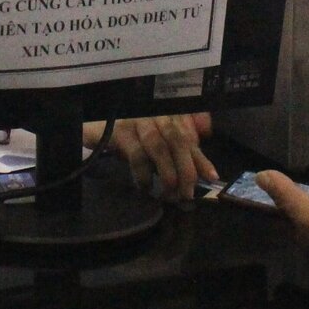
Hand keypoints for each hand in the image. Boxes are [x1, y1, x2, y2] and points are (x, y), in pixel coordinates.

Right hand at [87, 112, 217, 200]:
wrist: (96, 123)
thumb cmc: (132, 134)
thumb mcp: (158, 139)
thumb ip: (181, 145)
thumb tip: (207, 161)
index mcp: (169, 116)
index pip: (189, 139)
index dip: (201, 159)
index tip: (212, 177)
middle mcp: (157, 115)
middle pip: (177, 140)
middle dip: (185, 168)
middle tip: (187, 193)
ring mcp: (138, 121)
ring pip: (158, 146)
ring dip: (167, 171)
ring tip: (170, 192)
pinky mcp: (120, 132)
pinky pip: (137, 154)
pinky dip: (143, 174)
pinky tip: (145, 187)